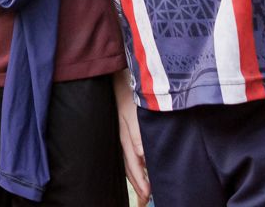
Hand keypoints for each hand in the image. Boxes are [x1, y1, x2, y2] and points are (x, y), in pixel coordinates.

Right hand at [114, 72, 150, 204]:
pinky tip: (139, 162)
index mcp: (125, 138)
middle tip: (144, 200)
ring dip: (136, 175)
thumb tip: (141, 158)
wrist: (116, 71)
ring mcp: (122, 131)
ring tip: (143, 188)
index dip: (140, 183)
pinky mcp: (124, 124)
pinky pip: (128, 150)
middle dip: (138, 184)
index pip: (133, 167)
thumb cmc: (127, 90)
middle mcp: (123, 137)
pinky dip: (134, 162)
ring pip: (128, 160)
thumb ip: (136, 136)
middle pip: (129, 167)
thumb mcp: (133, 113)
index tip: (148, 198)